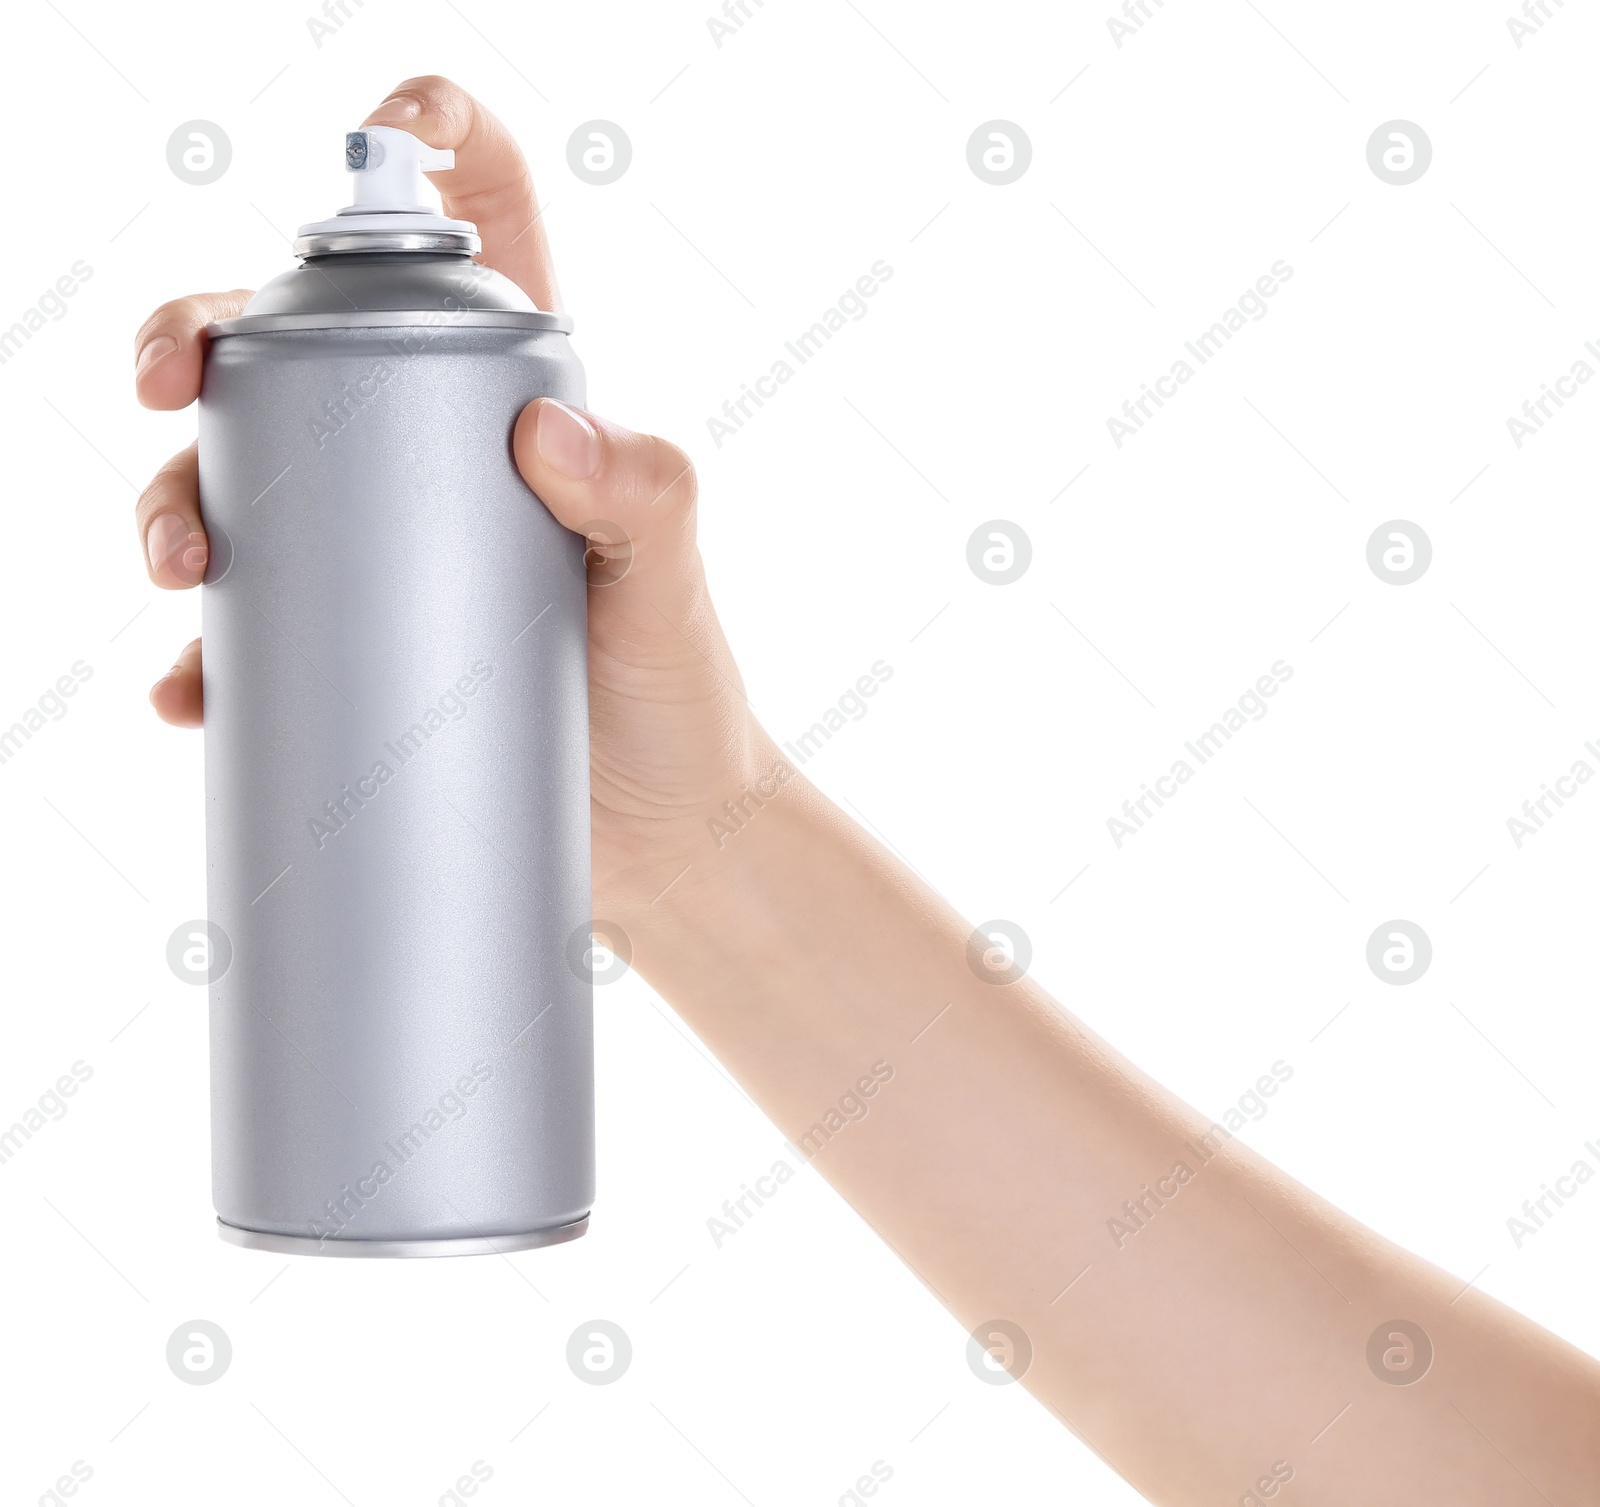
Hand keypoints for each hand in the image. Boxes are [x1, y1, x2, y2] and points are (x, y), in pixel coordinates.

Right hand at [133, 76, 762, 916]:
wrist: (664, 838)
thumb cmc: (681, 694)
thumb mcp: (673, 584)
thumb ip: (649, 496)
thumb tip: (548, 429)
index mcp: (514, 398)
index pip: (474, 227)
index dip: (424, 142)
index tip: (373, 137)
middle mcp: (430, 456)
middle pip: (291, 348)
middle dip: (200, 339)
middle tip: (168, 390)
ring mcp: (378, 553)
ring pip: (240, 482)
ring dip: (174, 503)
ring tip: (185, 572)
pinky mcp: (349, 651)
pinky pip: (249, 634)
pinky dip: (204, 660)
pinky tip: (191, 693)